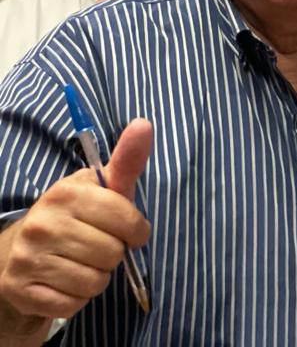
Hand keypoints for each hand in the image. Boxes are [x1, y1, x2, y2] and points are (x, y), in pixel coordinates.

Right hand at [0, 119, 152, 319]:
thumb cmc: (76, 216)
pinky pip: (72, 304)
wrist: (22, 250)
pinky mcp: (21, 290)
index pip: (126, 220)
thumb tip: (144, 124)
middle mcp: (43, 223)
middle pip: (112, 254)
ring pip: (94, 281)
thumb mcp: (101, 188)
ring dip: (96, 276)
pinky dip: (77, 298)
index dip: (136, 230)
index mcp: (66, 193)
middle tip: (97, 245)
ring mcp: (27, 257)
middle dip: (113, 253)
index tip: (130, 229)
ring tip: (82, 262)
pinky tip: (66, 281)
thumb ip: (127, 161)